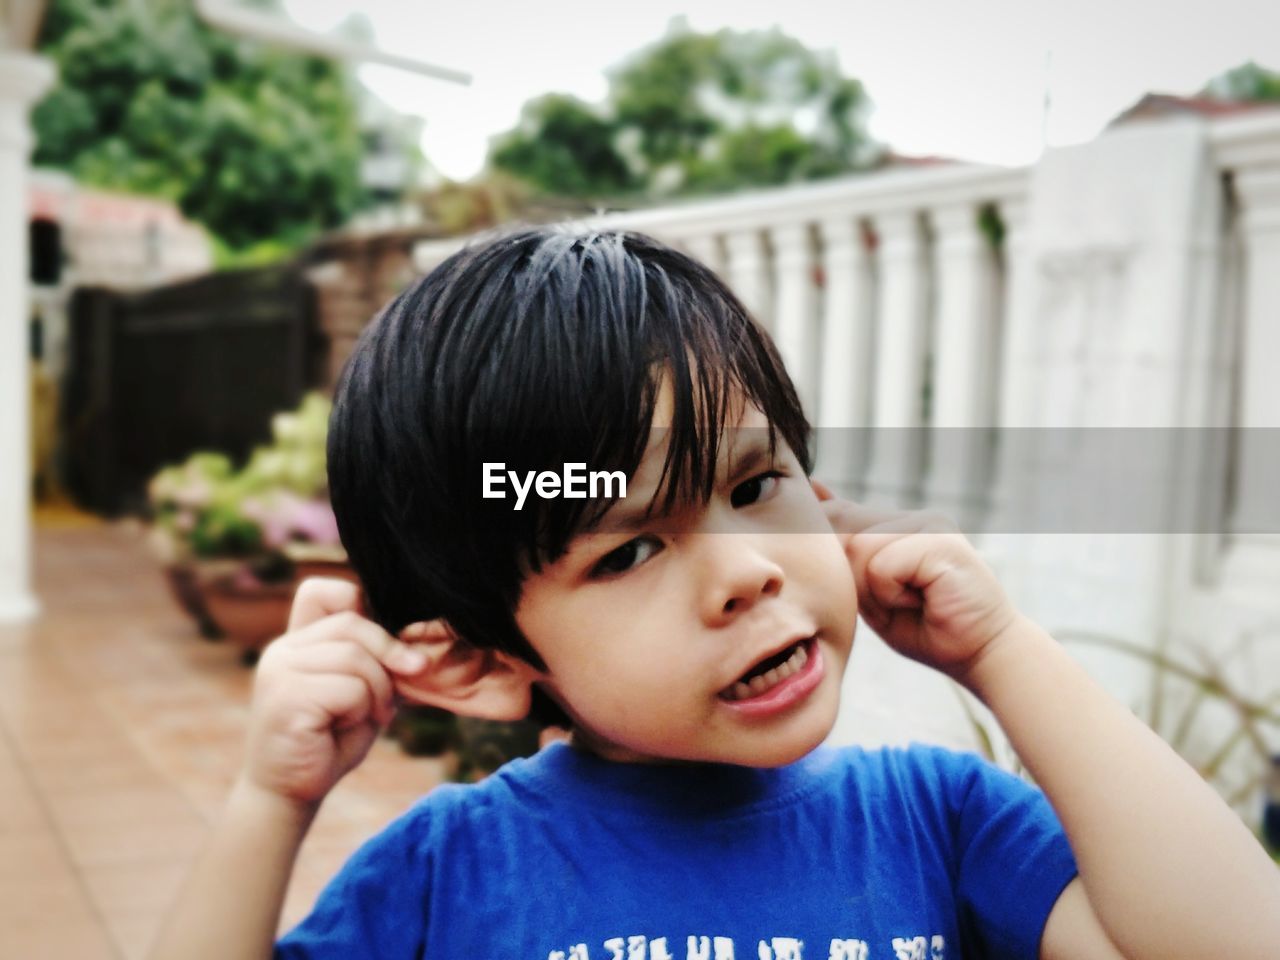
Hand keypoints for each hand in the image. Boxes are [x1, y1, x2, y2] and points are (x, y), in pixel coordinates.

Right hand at [240, 578, 427, 808]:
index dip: (362, 610)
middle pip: (353, 625)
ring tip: (365, 717)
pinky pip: (350, 688)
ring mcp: (279, 671)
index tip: (386, 648)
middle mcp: (283, 649)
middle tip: (394, 696)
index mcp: (297, 641)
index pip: (323, 592)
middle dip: (388, 658)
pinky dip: (362, 711)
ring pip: (356, 658)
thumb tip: (420, 638)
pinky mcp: (286, 698)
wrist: (289, 793)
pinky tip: (344, 730)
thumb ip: (375, 659)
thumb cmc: (329, 740)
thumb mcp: (361, 690)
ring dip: (376, 693)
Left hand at [819, 492, 1018, 684]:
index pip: (840, 511)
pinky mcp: (940, 541)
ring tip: (910, 602)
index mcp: (897, 526)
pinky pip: (881, 565)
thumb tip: (815, 497)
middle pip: (843, 526)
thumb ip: (845, 556)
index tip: (829, 556)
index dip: (822, 531)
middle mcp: (913, 517)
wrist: (982, 654)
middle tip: (892, 602)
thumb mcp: (872, 593)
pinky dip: (890, 593)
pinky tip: (922, 602)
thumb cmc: (926, 629)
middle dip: (850, 574)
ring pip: (859, 546)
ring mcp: (929, 524)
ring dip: (873, 589)